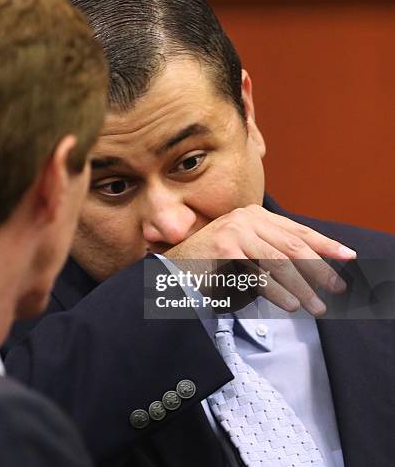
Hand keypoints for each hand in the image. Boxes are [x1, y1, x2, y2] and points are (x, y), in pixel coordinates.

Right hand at [164, 205, 355, 315]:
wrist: (173, 269)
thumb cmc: (212, 264)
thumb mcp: (245, 249)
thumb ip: (272, 249)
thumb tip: (315, 264)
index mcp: (252, 214)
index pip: (296, 229)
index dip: (325, 244)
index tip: (348, 255)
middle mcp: (245, 218)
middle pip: (293, 245)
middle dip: (320, 268)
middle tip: (337, 287)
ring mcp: (234, 233)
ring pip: (280, 262)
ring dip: (302, 287)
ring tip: (316, 306)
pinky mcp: (224, 251)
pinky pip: (259, 275)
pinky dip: (278, 293)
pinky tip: (290, 304)